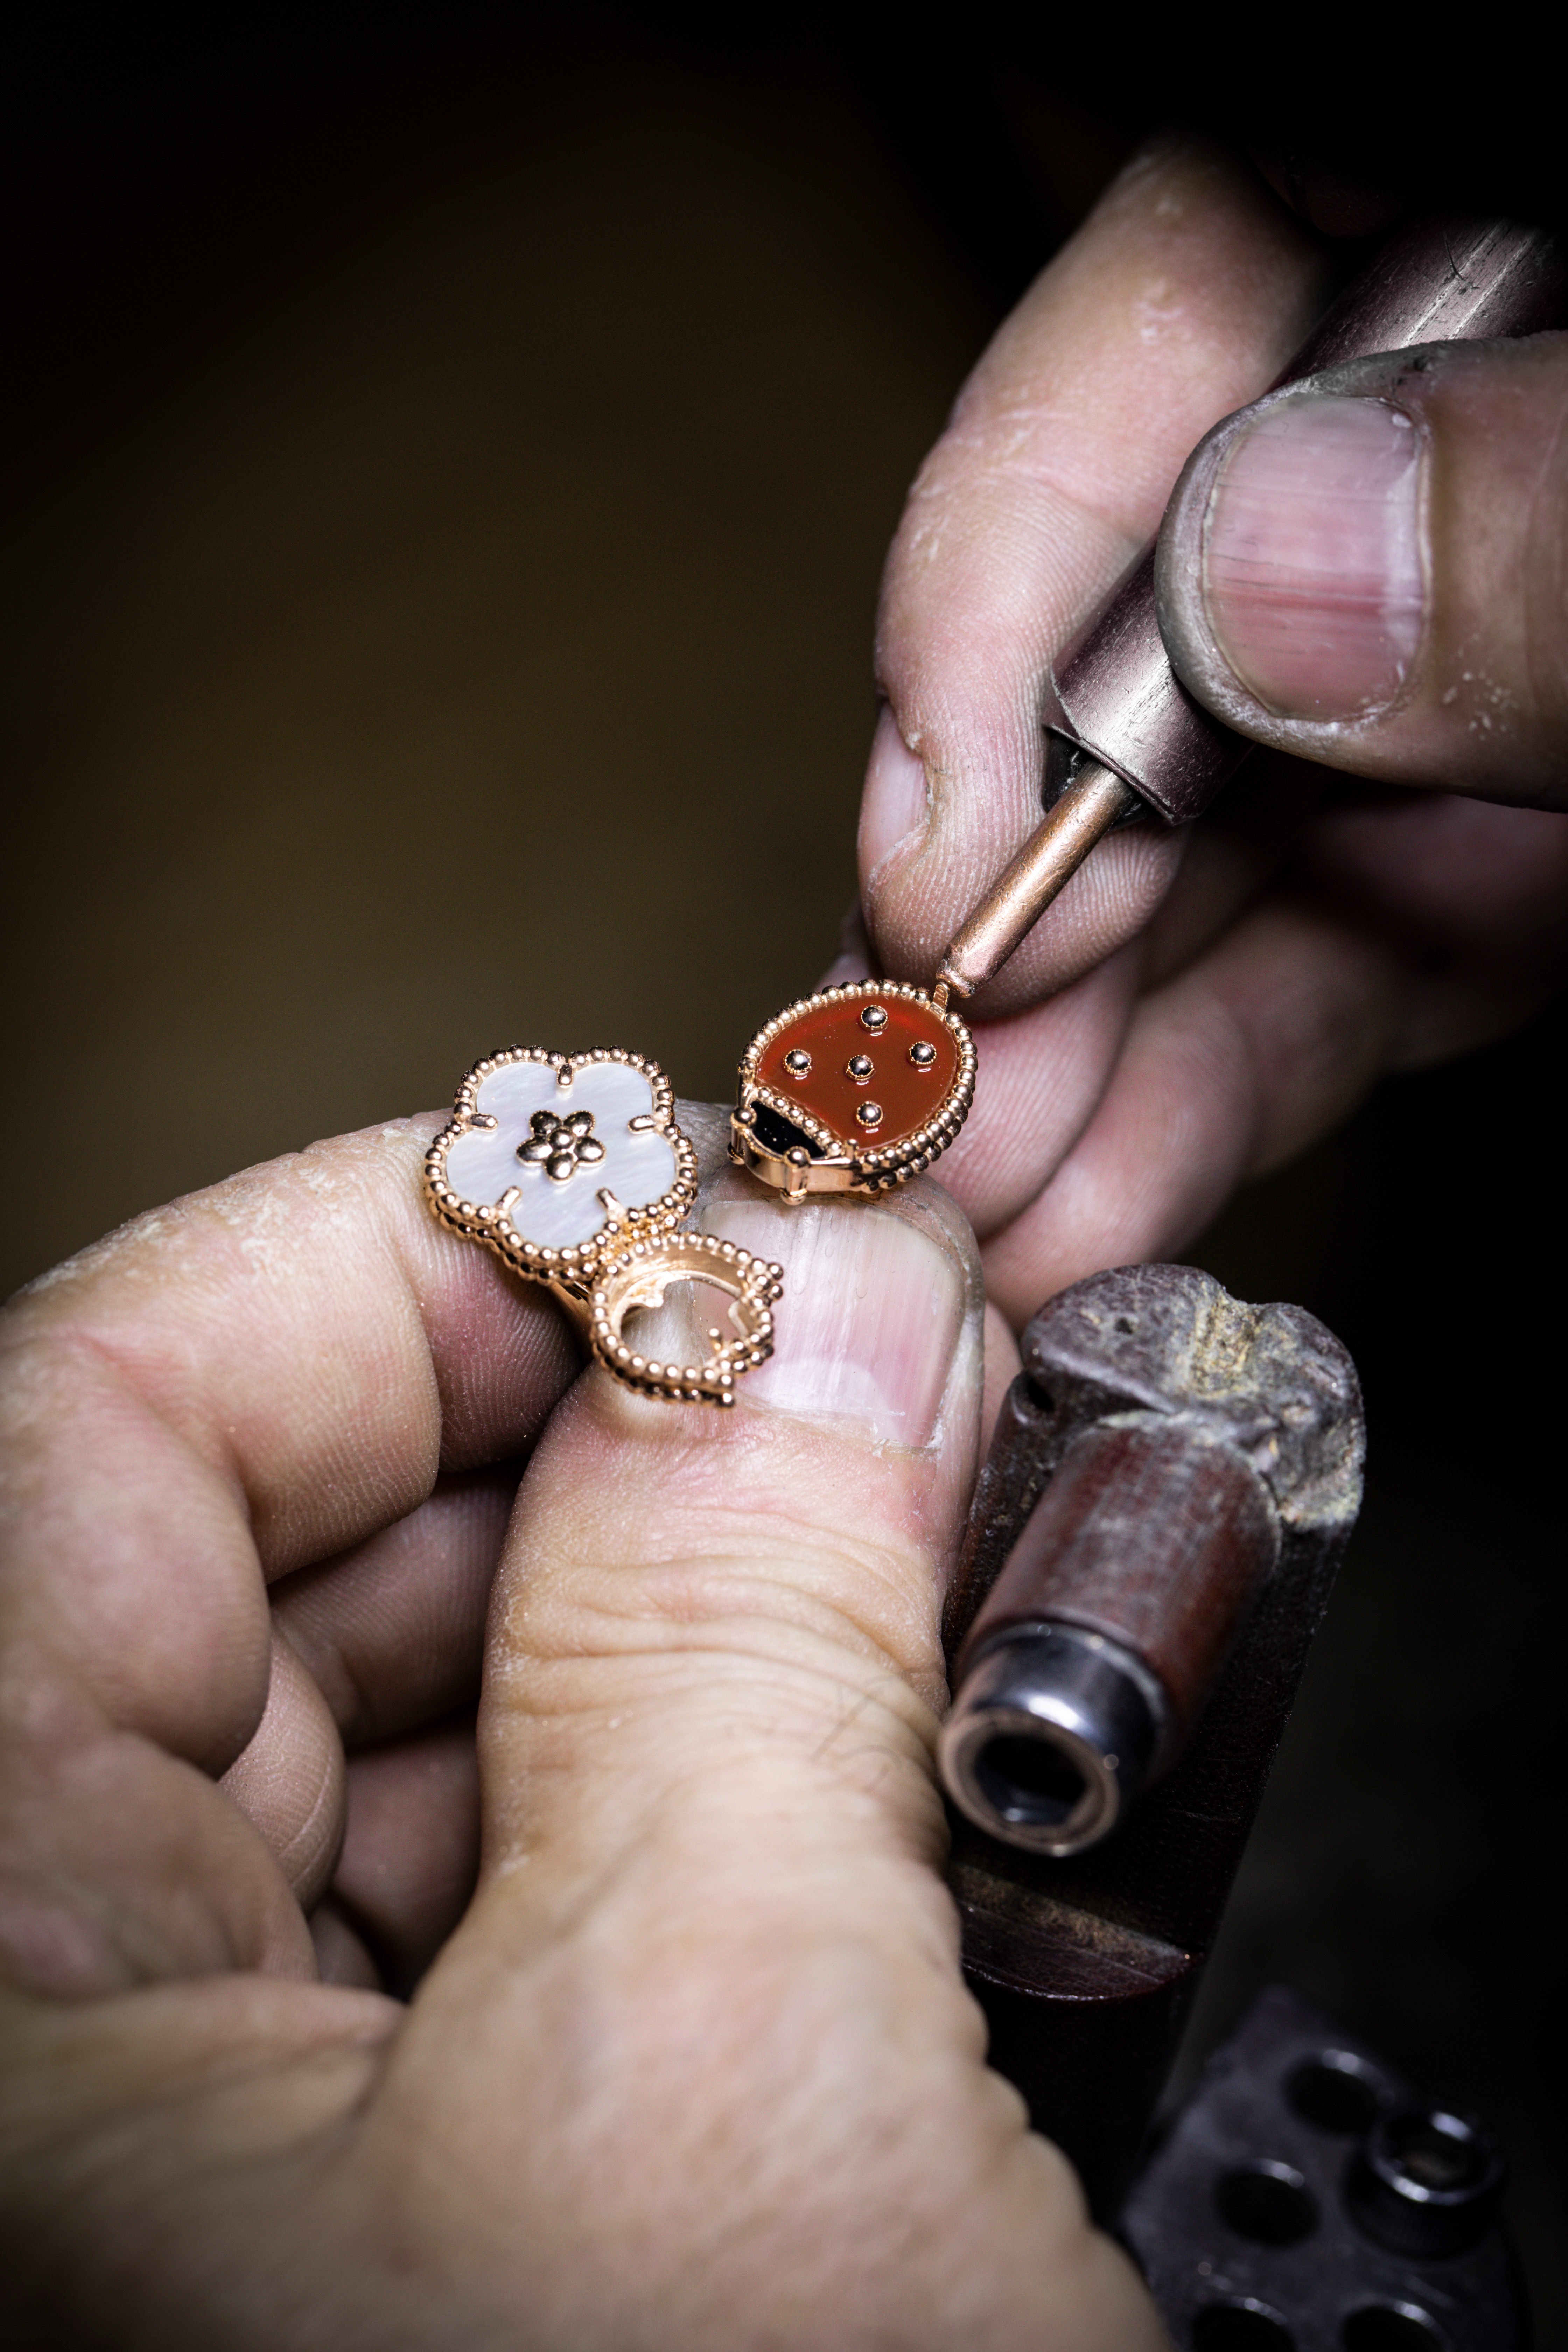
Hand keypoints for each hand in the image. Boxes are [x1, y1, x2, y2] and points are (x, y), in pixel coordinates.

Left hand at [0, 1117, 1159, 2347]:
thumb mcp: (719, 2090)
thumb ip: (746, 1651)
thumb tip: (822, 1304)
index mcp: (3, 2006)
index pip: (86, 1450)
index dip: (390, 1262)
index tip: (654, 1193)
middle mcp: (75, 2057)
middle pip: (263, 1581)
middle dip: (588, 1438)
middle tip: (833, 1351)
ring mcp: (233, 2134)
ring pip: (420, 1735)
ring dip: (679, 1620)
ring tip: (891, 1548)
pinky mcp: (409, 2204)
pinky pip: (513, 1903)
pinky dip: (702, 1801)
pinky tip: (862, 1758)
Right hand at [855, 137, 1567, 1326]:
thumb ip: (1543, 512)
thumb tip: (1271, 572)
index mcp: (1485, 227)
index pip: (1168, 319)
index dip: (998, 575)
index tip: (935, 837)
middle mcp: (1443, 444)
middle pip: (1152, 626)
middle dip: (1020, 887)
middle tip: (896, 1092)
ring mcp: (1467, 656)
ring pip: (1229, 836)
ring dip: (1078, 1045)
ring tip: (967, 1210)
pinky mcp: (1517, 834)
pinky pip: (1352, 945)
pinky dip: (1224, 1078)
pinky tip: (1100, 1199)